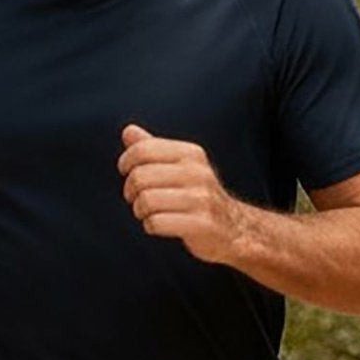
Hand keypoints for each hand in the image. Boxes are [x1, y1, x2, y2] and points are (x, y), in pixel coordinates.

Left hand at [118, 122, 247, 264]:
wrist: (233, 228)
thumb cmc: (198, 196)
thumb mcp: (180, 167)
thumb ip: (153, 149)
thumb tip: (128, 132)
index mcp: (191, 154)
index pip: (143, 149)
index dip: (126, 162)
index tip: (127, 172)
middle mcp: (198, 173)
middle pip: (140, 176)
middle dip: (131, 191)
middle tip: (137, 199)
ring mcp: (202, 199)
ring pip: (146, 201)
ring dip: (140, 210)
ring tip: (149, 213)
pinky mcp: (202, 224)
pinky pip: (156, 222)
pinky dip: (150, 226)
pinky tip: (159, 225)